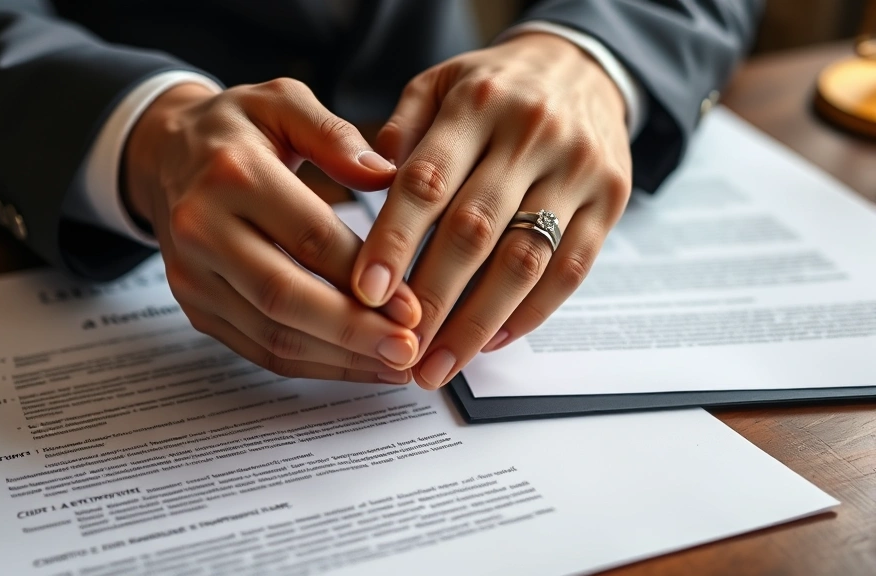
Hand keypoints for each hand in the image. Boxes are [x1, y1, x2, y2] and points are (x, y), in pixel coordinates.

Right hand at [124, 79, 423, 383]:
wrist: (165, 154)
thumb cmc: (236, 128)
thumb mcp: (284, 102)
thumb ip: (335, 135)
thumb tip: (387, 175)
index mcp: (232, 174)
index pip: (307, 236)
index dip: (364, 276)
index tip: (414, 305)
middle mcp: (202, 229)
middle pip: (284, 296)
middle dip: (353, 331)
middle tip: (408, 351)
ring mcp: (193, 275)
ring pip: (271, 334)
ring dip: (338, 359)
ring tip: (394, 365)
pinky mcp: (196, 307)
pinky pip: (257, 349)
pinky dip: (312, 365)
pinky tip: (357, 365)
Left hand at [352, 33, 632, 388]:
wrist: (583, 67)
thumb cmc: (491, 89)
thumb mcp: (438, 85)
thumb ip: (399, 133)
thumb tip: (367, 187)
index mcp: (477, 104)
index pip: (428, 180)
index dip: (395, 240)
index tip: (367, 291)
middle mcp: (531, 135)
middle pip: (475, 230)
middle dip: (432, 299)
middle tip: (398, 350)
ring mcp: (578, 170)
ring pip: (524, 260)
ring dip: (477, 323)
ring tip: (437, 366)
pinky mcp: (612, 200)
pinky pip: (570, 270)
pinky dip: (529, 314)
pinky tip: (489, 342)